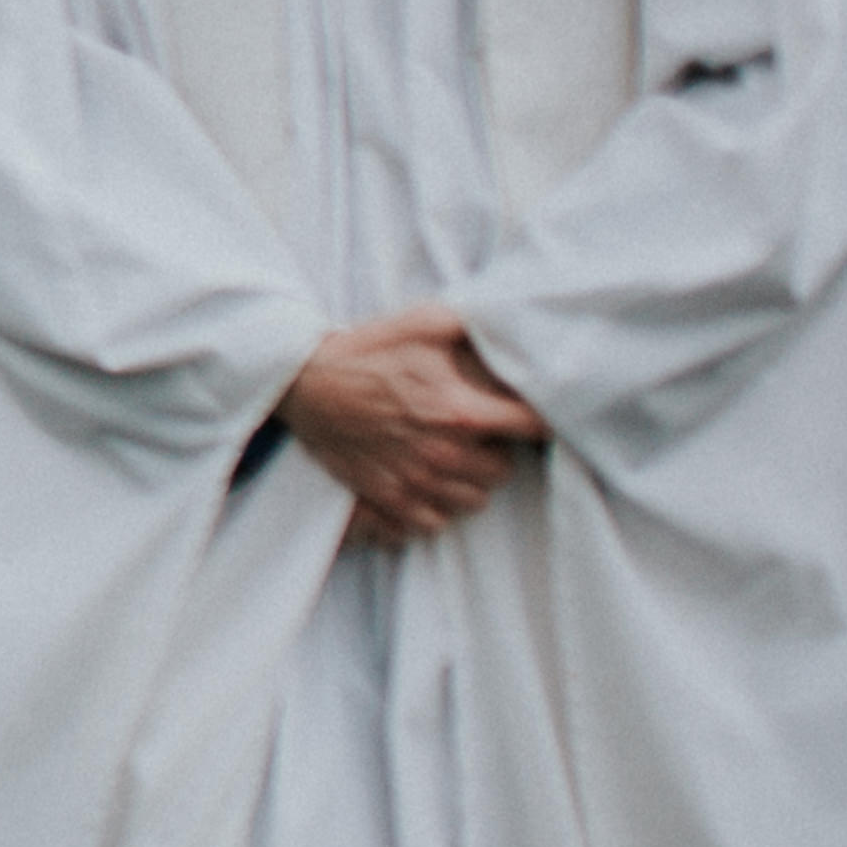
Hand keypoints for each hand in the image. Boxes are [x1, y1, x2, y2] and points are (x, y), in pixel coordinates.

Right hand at [276, 304, 548, 542]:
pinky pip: (435, 524)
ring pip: (474, 501)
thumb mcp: (424, 321)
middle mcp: (443, 455)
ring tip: (453, 455)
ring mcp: (415, 483)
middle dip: (497, 450)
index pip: (534, 429)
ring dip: (470, 480)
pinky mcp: (389, 500)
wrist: (304, 383)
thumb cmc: (368, 351)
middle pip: (504, 471)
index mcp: (459, 411)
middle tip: (478, 430)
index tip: (534, 413)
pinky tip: (428, 481)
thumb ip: (476, 326)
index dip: (542, 419)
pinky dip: (437, 507)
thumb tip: (518, 331)